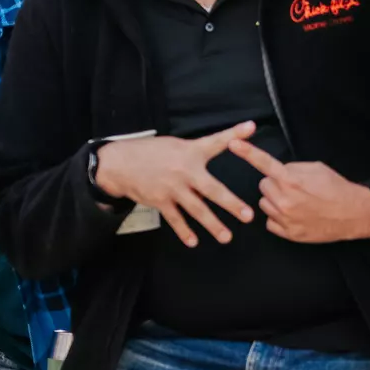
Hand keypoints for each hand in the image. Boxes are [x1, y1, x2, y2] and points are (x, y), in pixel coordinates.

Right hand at [94, 122, 257, 246]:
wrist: (119, 164)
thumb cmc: (150, 153)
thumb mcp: (176, 145)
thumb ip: (200, 151)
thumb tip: (224, 152)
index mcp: (190, 152)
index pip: (215, 142)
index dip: (233, 134)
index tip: (250, 127)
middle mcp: (184, 171)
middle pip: (212, 189)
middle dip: (231, 204)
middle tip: (248, 215)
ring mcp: (172, 188)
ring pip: (196, 209)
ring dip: (212, 224)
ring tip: (226, 237)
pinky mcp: (160, 201)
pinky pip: (175, 219)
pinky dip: (184, 231)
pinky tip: (193, 242)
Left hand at [228, 141, 369, 242]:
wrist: (355, 214)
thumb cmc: (337, 188)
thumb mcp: (317, 168)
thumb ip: (292, 168)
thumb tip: (278, 170)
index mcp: (292, 180)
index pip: (264, 163)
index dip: (247, 153)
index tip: (232, 143)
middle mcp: (285, 199)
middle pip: (263, 185)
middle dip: (274, 184)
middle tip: (294, 188)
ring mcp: (285, 218)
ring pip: (264, 203)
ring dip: (275, 201)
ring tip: (296, 202)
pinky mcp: (288, 233)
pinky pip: (270, 221)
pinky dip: (279, 218)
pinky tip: (296, 215)